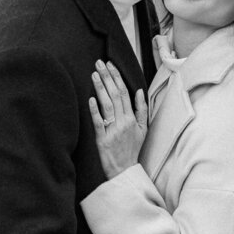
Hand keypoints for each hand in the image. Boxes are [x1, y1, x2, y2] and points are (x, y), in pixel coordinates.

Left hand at [88, 60, 147, 179]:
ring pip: (107, 105)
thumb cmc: (132, 149)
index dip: (117, 77)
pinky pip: (99, 123)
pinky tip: (91, 99)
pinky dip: (95, 111)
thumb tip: (139, 91)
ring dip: (100, 88)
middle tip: (99, 63)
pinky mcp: (102, 140)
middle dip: (107, 77)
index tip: (110, 65)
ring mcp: (113, 131)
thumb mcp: (143, 129)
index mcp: (132, 118)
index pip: (124, 92)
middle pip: (115, 95)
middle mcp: (124, 122)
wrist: (124, 170)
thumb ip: (141, 109)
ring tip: (94, 74)